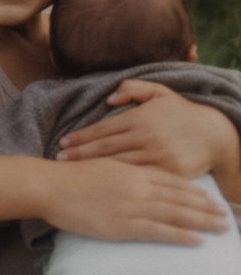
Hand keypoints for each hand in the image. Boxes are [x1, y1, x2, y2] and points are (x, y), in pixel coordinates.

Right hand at [43, 157, 228, 245]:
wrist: (50, 186)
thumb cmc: (70, 175)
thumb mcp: (102, 164)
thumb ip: (124, 171)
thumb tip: (138, 178)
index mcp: (133, 171)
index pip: (172, 181)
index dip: (194, 191)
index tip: (210, 198)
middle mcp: (139, 187)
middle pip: (181, 197)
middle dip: (206, 207)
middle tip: (226, 215)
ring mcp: (133, 206)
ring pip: (177, 214)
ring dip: (202, 222)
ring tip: (221, 228)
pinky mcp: (123, 225)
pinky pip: (159, 232)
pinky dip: (181, 236)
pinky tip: (197, 240)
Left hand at [56, 79, 238, 178]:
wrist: (217, 134)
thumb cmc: (182, 112)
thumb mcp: (160, 92)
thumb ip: (133, 90)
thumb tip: (108, 99)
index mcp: (140, 118)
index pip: (103, 129)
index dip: (81, 137)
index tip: (63, 142)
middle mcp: (145, 137)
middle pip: (105, 148)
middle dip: (79, 154)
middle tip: (58, 159)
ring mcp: (157, 157)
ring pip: (118, 164)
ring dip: (93, 168)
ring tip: (72, 172)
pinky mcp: (167, 173)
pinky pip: (138, 178)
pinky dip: (119, 180)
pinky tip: (102, 184)